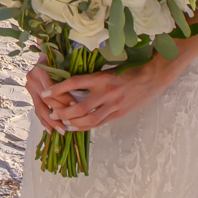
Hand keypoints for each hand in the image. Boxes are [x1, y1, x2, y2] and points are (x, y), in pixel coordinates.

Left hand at [33, 54, 179, 132]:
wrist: (153, 75)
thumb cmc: (129, 69)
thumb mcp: (108, 69)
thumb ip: (93, 79)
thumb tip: (71, 85)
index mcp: (102, 78)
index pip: (74, 83)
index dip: (57, 89)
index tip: (44, 93)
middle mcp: (107, 93)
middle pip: (79, 108)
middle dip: (63, 113)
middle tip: (53, 113)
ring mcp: (114, 105)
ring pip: (90, 120)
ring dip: (74, 124)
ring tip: (63, 123)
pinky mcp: (120, 113)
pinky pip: (100, 123)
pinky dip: (87, 127)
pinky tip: (78, 127)